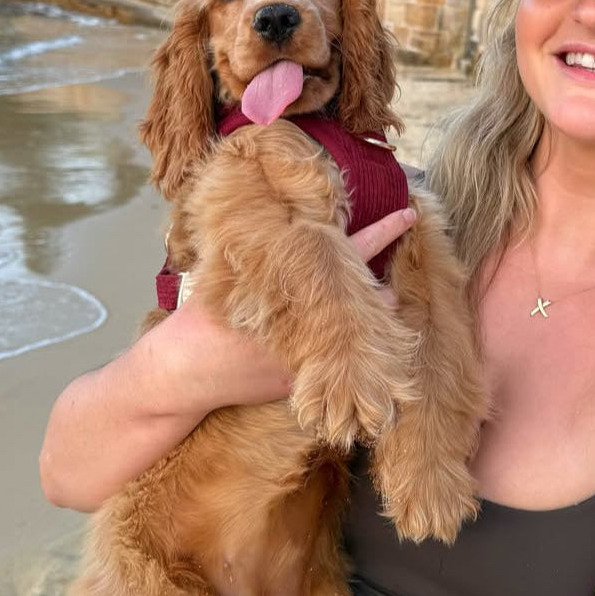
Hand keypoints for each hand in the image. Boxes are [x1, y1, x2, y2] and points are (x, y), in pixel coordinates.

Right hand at [161, 207, 417, 407]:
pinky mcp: (304, 383)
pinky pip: (335, 362)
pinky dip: (333, 350)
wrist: (182, 374)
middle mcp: (315, 322)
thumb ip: (271, 259)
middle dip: (376, 289)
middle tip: (374, 282)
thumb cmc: (202, 317)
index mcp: (298, 285)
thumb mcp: (235, 274)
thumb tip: (301, 235)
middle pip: (371, 298)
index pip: (355, 249)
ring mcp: (313, 356)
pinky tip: (319, 346)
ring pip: (361, 332)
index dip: (386, 229)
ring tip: (343, 314)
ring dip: (361, 320)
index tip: (412, 212)